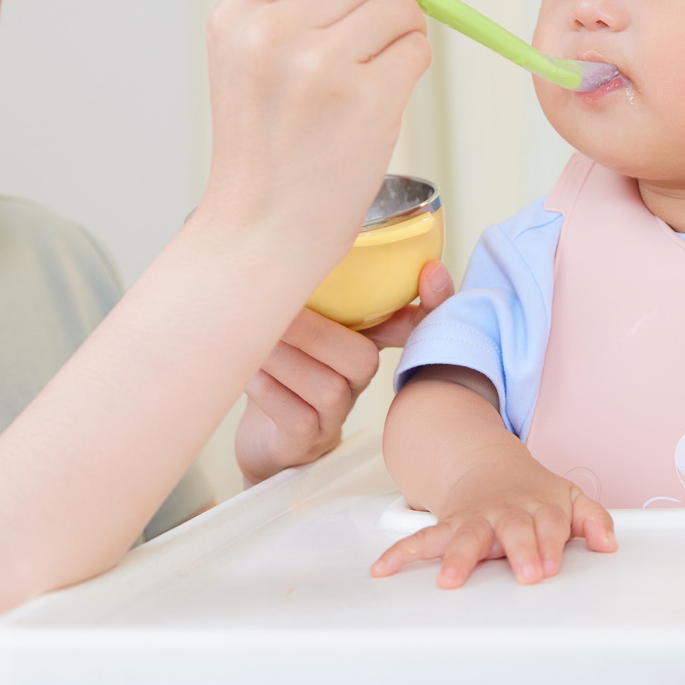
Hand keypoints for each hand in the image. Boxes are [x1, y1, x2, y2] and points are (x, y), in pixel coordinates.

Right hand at [197, 0, 430, 283]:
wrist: (261, 231)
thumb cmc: (265, 151)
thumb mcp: (248, 62)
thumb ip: (292, 4)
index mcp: (237, 14)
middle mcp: (273, 31)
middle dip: (386, 3)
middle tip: (374, 47)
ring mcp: (321, 65)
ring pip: (400, 9)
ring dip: (402, 36)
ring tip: (373, 78)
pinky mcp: (367, 99)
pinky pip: (417, 50)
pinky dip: (412, 67)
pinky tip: (383, 100)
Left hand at [236, 261, 453, 485]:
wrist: (261, 435)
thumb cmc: (281, 368)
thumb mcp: (297, 323)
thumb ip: (308, 291)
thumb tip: (293, 241)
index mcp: (363, 342)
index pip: (413, 323)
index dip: (433, 301)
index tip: (431, 271)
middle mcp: (358, 381)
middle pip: (363, 359)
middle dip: (315, 333)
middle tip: (274, 316)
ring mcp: (336, 416)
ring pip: (329, 389)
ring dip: (285, 361)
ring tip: (255, 344)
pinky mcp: (308, 443)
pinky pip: (300, 419)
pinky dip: (271, 394)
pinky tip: (251, 376)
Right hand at [370, 446, 615, 588]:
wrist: (485, 463)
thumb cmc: (531, 492)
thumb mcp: (568, 498)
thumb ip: (593, 519)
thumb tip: (609, 544)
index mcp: (538, 505)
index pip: (549, 523)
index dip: (550, 543)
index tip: (550, 564)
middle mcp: (505, 511)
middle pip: (513, 528)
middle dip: (519, 550)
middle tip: (525, 572)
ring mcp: (475, 518)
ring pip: (466, 536)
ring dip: (458, 557)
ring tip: (449, 579)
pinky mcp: (448, 526)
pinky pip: (422, 538)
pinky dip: (401, 553)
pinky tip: (384, 569)